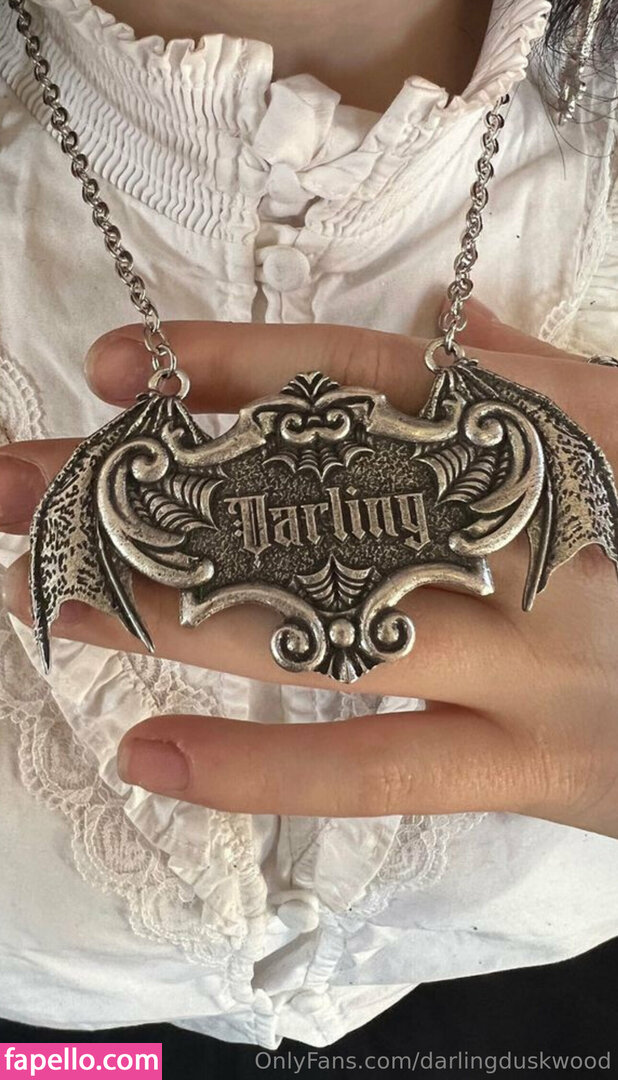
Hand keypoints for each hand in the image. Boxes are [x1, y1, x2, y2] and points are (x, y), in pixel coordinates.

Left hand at [1, 302, 616, 834]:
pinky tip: (155, 749)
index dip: (237, 371)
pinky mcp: (534, 767)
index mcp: (544, 442)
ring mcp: (525, 658)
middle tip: (25, 488)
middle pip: (307, 506)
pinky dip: (264, 771)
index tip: (125, 372)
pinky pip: (378, 769)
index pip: (361, 386)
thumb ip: (542, 385)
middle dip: (156, 499)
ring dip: (174, 616)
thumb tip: (457, 329)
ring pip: (321, 630)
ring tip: (56, 601)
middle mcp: (524, 539)